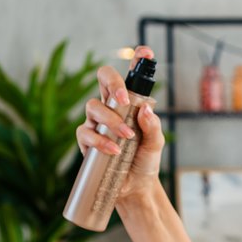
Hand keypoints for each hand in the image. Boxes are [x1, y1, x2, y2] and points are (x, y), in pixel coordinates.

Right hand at [75, 45, 163, 208]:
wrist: (136, 188)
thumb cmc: (145, 162)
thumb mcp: (156, 144)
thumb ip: (153, 127)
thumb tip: (146, 110)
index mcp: (130, 104)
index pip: (130, 78)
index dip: (136, 60)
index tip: (145, 53)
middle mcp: (111, 107)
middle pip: (103, 79)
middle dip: (112, 83)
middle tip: (125, 100)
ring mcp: (96, 122)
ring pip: (93, 105)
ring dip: (110, 120)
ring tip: (126, 137)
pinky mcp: (86, 140)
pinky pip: (85, 132)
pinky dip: (100, 141)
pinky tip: (114, 150)